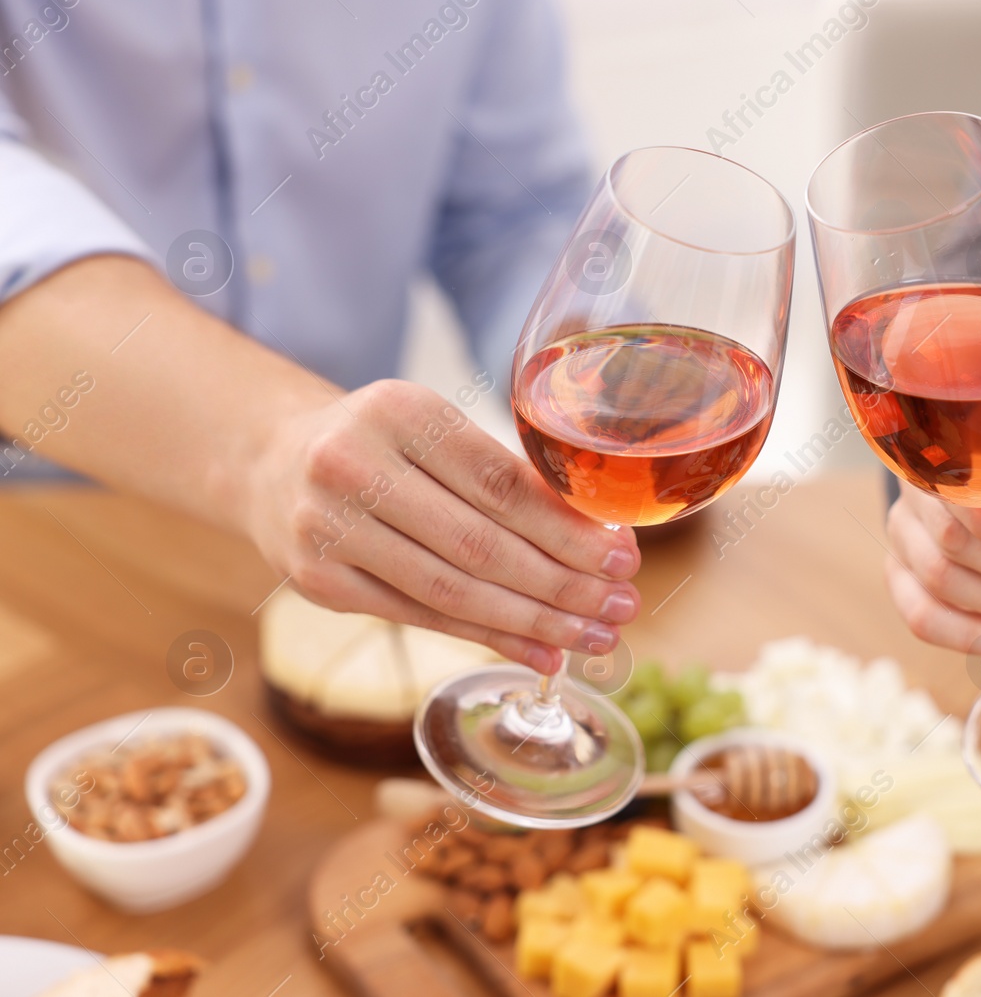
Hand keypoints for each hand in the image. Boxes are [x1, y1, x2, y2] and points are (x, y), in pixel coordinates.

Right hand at [244, 379, 640, 673]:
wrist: (273, 462)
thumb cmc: (383, 444)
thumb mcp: (437, 429)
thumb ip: (505, 474)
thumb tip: (600, 541)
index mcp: (399, 412)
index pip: (500, 483)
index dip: (567, 528)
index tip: (623, 556)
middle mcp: (353, 467)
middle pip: (479, 543)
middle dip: (562, 583)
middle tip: (622, 607)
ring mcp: (327, 530)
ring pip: (451, 590)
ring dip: (533, 622)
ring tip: (592, 638)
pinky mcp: (317, 583)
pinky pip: (419, 618)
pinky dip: (487, 639)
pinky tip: (540, 653)